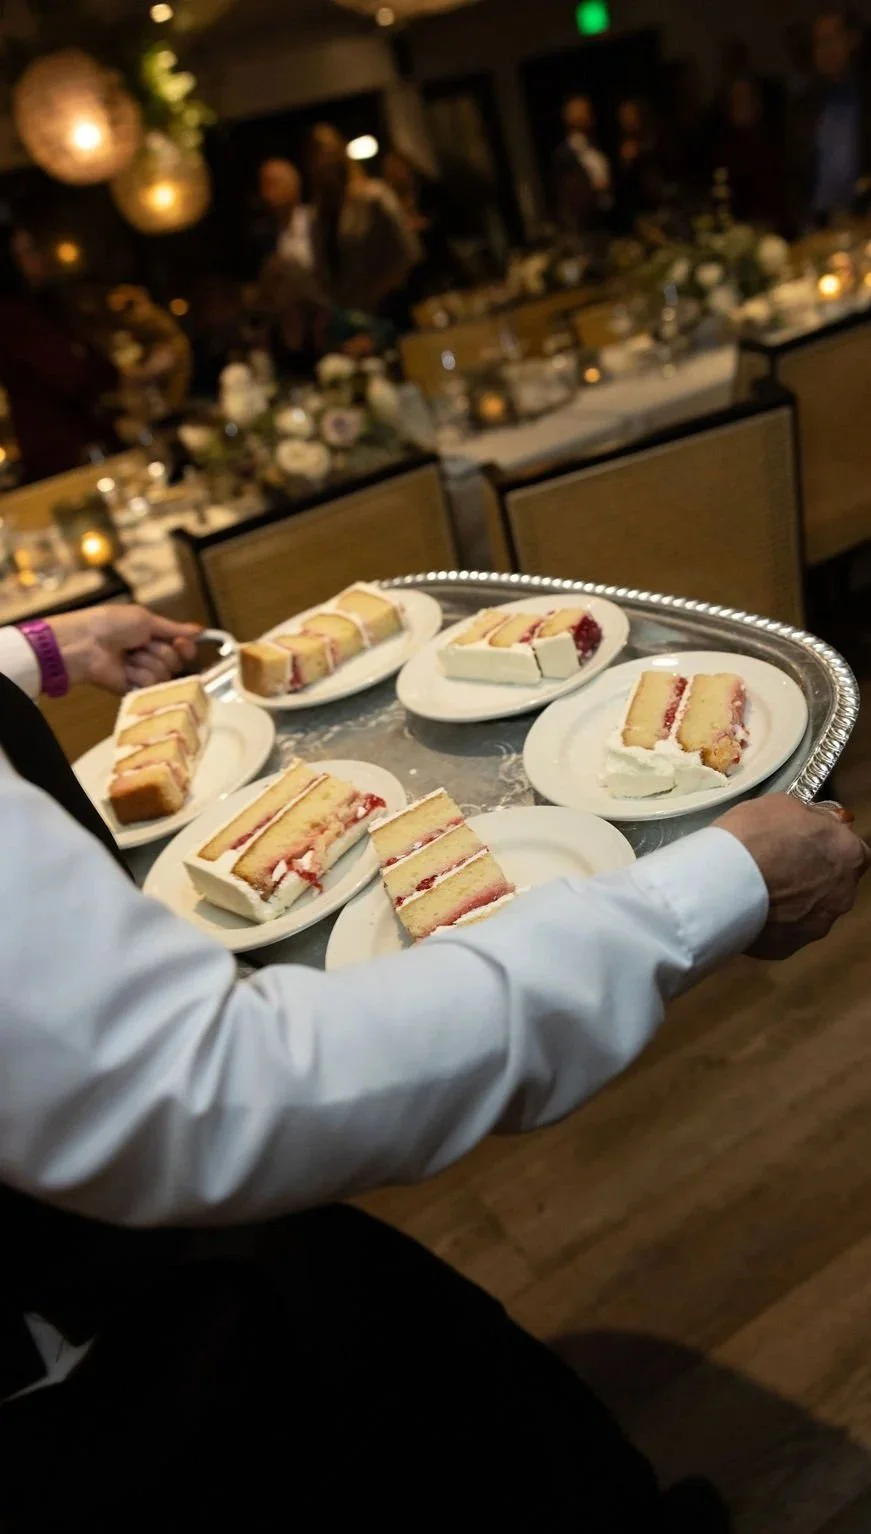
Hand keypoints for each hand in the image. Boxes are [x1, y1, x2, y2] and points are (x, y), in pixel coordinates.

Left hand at [47, 605, 201, 695]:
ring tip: (126, 657)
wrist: (85, 644)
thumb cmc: (110, 625)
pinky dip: (138, 676)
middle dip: (159, 652)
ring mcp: (142, 674)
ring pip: (164, 674)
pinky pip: (151, 687)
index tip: (181, 643)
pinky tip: (124, 670)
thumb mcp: (145, 619)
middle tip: (138, 645)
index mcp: (153, 636)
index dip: (185, 646)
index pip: (182, 647)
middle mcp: (151, 656)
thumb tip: (200, 630)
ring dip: (145, 663)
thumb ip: (173, 628)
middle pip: (176, 661)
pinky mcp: (134, 690)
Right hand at [715, 794, 870, 959]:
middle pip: (833, 885)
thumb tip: (815, 825)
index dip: (826, 847)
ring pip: (808, 912)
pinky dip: (770, 923)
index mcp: (849, 855)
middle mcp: (843, 895)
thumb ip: (809, 819)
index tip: (804, 843)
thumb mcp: (784, 805)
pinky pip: (783, 932)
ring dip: (791, 902)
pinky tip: (747, 910)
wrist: (722, 882)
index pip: (851, 851)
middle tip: (778, 867)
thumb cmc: (757, 835)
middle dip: (811, 877)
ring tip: (757, 891)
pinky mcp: (789, 948)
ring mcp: (817, 926)